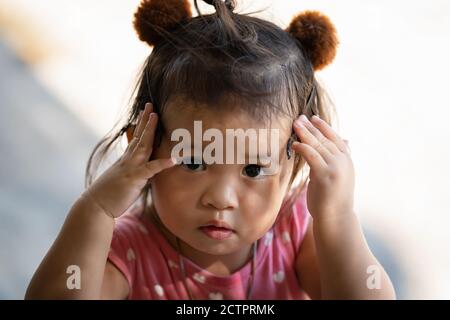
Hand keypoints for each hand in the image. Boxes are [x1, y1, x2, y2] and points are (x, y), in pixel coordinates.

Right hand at [81, 103, 175, 217]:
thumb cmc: (109, 195)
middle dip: (146, 121)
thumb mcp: (123, 180)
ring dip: (150, 131)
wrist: (95, 206)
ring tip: (157, 117)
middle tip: (151, 106)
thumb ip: (135, 173)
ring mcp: (131, 168)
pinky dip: (162, 164)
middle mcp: (128, 161)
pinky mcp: (134, 179)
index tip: (147, 112)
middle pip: (140, 137)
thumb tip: (146, 170)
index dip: (142, 125)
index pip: (136, 139)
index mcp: (126, 160)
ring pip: (143, 146)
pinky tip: (174, 159)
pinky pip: (150, 169)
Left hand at [292, 115, 353, 220]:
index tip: (313, 118)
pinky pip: (312, 155)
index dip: (324, 127)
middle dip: (311, 127)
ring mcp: (336, 167)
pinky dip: (303, 147)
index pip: (336, 138)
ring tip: (295, 124)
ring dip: (305, 133)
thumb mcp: (338, 175)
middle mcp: (343, 161)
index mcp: (347, 161)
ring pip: (318, 145)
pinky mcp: (325, 174)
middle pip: (325, 139)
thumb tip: (345, 143)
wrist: (336, 218)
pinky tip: (295, 143)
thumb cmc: (333, 199)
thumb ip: (336, 160)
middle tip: (299, 117)